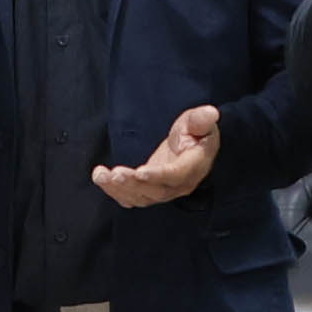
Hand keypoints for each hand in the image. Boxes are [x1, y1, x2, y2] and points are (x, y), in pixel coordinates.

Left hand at [92, 104, 222, 207]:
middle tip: (114, 174)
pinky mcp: (150, 192)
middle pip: (155, 191)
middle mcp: (179, 184)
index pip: (176, 175)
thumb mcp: (197, 122)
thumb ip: (201, 119)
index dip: (158, 175)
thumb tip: (211, 112)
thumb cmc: (194, 133)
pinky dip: (115, 192)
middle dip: (133, 184)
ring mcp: (164, 191)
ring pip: (141, 197)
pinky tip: (101, 179)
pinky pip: (132, 198)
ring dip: (119, 189)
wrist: (190, 147)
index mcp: (193, 167)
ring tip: (100, 175)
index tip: (139, 171)